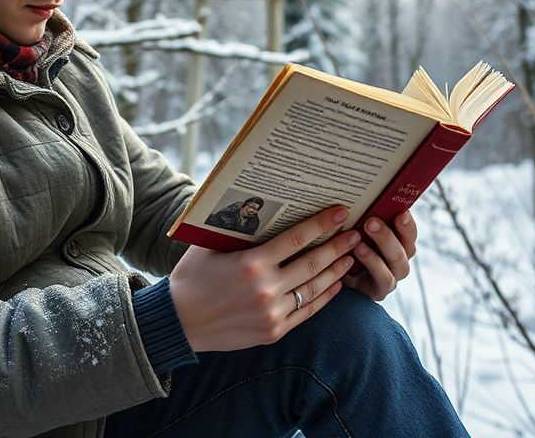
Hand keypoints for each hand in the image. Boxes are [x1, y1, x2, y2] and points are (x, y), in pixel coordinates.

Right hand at [168, 206, 360, 351]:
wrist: (178, 322)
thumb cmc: (192, 278)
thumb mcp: (209, 246)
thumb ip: (234, 229)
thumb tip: (256, 204)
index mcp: (250, 263)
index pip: (296, 238)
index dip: (322, 224)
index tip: (341, 212)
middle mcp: (265, 289)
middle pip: (313, 263)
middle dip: (338, 246)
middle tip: (355, 232)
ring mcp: (272, 313)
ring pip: (314, 288)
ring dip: (337, 271)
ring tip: (351, 257)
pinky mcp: (273, 331)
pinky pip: (306, 311)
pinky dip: (324, 297)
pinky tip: (335, 285)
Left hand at [341, 211, 416, 300]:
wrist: (333, 278)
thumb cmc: (347, 247)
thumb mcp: (357, 232)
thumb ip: (364, 219)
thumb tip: (361, 195)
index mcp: (399, 244)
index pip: (410, 233)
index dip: (408, 223)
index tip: (402, 212)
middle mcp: (400, 260)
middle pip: (406, 248)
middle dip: (389, 234)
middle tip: (371, 221)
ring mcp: (393, 276)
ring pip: (397, 263)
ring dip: (381, 248)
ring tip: (360, 241)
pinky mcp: (380, 291)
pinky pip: (383, 278)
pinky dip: (371, 264)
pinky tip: (356, 253)